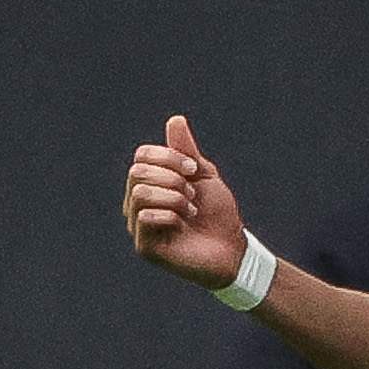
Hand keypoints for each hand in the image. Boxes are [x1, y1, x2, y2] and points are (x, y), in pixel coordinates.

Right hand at [122, 114, 250, 290]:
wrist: (232, 249)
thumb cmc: (217, 213)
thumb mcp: (203, 175)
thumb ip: (186, 151)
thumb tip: (175, 120)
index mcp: (149, 184)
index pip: (142, 156)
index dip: (169, 157)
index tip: (194, 170)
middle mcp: (136, 204)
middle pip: (137, 172)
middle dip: (172, 177)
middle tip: (193, 194)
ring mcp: (138, 226)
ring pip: (140, 193)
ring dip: (174, 197)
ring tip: (191, 210)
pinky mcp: (145, 247)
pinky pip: (146, 216)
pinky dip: (171, 215)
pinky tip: (185, 225)